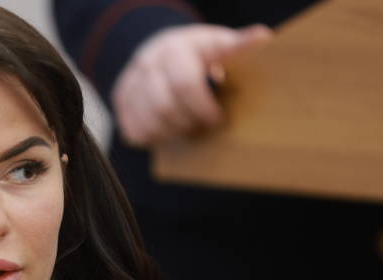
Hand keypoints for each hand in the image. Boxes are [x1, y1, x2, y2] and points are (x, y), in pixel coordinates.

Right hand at [111, 23, 272, 146]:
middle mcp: (147, 62)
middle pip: (163, 108)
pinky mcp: (120, 100)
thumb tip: (262, 38)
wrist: (159, 49)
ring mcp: (130, 81)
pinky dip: (153, 138)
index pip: (184, 84)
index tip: (218, 118)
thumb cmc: (198, 53)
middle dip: (188, 123)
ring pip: (148, 123)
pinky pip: (133, 132)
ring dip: (171, 133)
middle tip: (203, 126)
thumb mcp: (218, 44)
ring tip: (187, 128)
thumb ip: (238, 45)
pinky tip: (168, 130)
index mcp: (174, 48)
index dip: (203, 108)